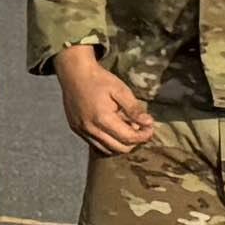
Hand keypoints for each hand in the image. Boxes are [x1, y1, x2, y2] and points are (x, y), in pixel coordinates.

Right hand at [56, 43, 157, 159]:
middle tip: (139, 128)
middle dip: (134, 142)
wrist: (74, 74)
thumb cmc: (99, 80)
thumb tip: (148, 123)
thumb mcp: (121, 90)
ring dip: (120, 143)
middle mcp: (90, 128)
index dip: (144, 136)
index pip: (128, 138)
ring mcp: (81, 130)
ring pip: (107, 150)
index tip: (150, 128)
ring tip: (126, 128)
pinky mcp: (76, 129)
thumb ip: (134, 109)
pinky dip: (108, 142)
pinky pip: (95, 144)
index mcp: (102, 118)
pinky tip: (112, 128)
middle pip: (119, 149)